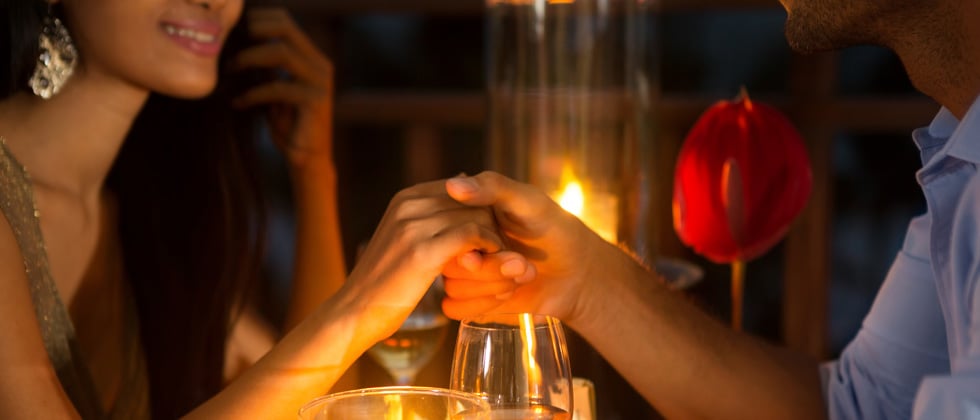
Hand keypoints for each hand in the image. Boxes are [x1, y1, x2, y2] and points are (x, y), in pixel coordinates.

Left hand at [232, 7, 333, 167]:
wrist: (306, 160)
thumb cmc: (288, 125)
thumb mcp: (275, 90)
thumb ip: (267, 69)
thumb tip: (235, 47)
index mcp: (312, 59)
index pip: (287, 23)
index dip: (261, 18)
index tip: (235, 26)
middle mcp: (321, 66)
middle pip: (287, 30)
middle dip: (256, 30)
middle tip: (230, 41)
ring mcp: (320, 83)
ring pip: (282, 53)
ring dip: (250, 58)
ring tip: (230, 69)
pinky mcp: (315, 102)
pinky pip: (278, 87)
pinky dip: (253, 93)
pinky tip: (238, 102)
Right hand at [341, 180, 531, 339]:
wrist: (354, 313)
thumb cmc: (384, 283)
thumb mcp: (402, 241)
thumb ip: (428, 220)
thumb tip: (459, 196)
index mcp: (405, 198)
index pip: (461, 188)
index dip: (481, 210)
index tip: (490, 234)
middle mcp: (408, 204)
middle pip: (472, 200)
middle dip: (491, 222)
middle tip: (500, 249)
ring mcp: (413, 226)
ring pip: (476, 215)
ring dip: (494, 237)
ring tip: (499, 258)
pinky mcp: (422, 251)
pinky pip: (471, 235)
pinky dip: (488, 247)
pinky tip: (489, 263)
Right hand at [441, 171, 637, 326]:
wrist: (576, 272)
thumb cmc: (553, 229)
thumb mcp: (528, 201)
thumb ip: (492, 188)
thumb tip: (452, 184)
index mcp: (464, 215)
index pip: (444, 229)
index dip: (471, 241)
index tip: (501, 243)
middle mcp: (458, 243)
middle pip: (448, 262)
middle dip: (490, 268)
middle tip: (521, 263)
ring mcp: (463, 273)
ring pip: (452, 287)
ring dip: (492, 285)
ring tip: (522, 275)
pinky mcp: (470, 300)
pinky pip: (453, 308)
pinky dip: (483, 304)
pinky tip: (509, 293)